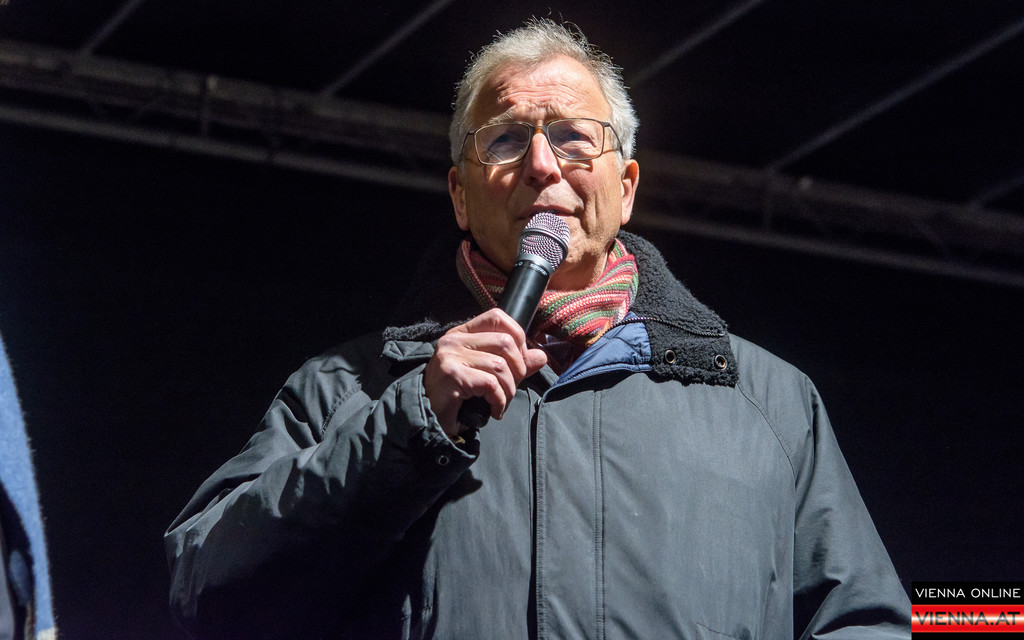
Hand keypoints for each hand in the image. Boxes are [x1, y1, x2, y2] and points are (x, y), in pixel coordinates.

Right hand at [423, 308, 546, 436]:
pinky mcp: (452, 376)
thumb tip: (541, 356)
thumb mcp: (488, 374)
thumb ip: (514, 364)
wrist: (430, 420)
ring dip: (508, 391)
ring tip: (500, 402)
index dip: (517, 337)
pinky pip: (490, 384)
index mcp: (462, 334)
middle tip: (510, 388)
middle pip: (505, 342)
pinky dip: (499, 401)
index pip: (497, 317)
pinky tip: (494, 410)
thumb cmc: (458, 397)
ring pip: (500, 366)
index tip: (518, 361)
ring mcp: (451, 357)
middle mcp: (454, 340)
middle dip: (518, 370)